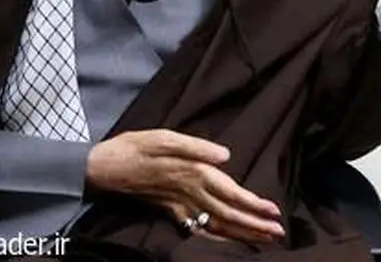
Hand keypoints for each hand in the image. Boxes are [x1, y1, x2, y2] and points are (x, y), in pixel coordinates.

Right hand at [86, 129, 284, 244]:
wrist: (102, 167)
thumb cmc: (134, 147)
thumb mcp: (164, 137)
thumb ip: (196, 146)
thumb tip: (225, 155)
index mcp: (193, 174)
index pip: (230, 193)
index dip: (253, 204)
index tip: (274, 212)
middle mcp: (189, 194)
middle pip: (228, 215)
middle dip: (255, 226)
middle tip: (278, 234)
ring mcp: (179, 206)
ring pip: (215, 225)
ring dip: (240, 234)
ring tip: (263, 240)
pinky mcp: (170, 211)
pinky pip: (196, 230)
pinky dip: (214, 239)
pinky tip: (227, 242)